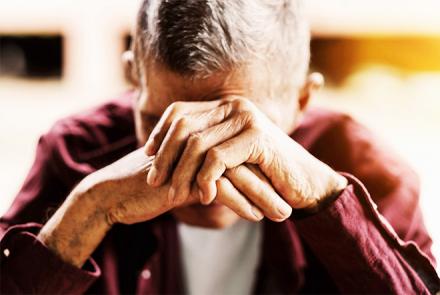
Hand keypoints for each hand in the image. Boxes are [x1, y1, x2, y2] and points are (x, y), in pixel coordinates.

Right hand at [38, 145, 275, 266]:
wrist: (114, 193)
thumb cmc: (149, 186)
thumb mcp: (183, 177)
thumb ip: (208, 175)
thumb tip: (236, 185)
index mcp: (199, 139)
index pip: (240, 152)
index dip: (263, 171)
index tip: (282, 188)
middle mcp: (197, 143)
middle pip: (244, 160)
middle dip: (270, 183)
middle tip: (293, 201)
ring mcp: (189, 158)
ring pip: (236, 174)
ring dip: (262, 195)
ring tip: (282, 214)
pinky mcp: (181, 177)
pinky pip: (219, 189)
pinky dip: (240, 204)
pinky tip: (255, 217)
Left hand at [145, 97, 346, 213]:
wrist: (304, 181)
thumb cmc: (264, 172)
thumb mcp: (229, 157)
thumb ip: (205, 147)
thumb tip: (164, 152)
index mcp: (225, 107)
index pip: (180, 112)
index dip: (160, 133)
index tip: (146, 154)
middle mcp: (234, 107)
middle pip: (183, 126)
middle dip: (163, 156)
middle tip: (154, 181)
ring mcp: (247, 119)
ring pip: (197, 144)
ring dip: (181, 173)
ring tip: (173, 195)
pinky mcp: (257, 137)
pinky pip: (217, 158)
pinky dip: (205, 179)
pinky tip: (204, 196)